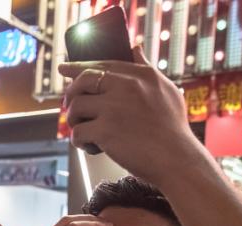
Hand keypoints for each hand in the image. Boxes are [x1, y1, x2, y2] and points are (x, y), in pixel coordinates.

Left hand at [58, 47, 203, 187]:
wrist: (178, 160)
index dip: (78, 66)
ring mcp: (114, 108)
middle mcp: (127, 87)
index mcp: (141, 75)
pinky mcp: (105, 131)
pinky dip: (79, 142)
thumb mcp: (166, 90)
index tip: (63, 68)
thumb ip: (148, 69)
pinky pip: (77, 132)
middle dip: (70, 94)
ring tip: (85, 131)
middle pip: (82, 81)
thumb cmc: (172, 130)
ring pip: (76, 106)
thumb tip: (135, 48)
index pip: (102, 64)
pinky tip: (91, 147)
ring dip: (74, 120)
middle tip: (72, 107)